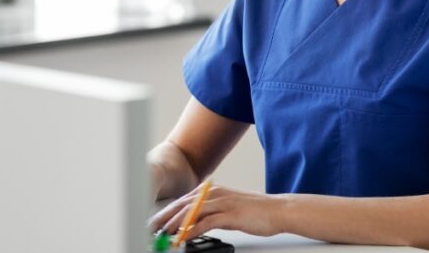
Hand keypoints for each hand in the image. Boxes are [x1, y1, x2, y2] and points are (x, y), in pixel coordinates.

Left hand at [147, 182, 286, 242]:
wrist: (277, 211)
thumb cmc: (254, 212)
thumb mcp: (227, 210)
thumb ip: (208, 214)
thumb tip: (190, 226)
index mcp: (211, 191)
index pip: (182, 201)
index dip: (166, 212)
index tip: (154, 223)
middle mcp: (214, 193)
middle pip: (182, 205)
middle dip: (164, 218)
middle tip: (151, 229)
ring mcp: (221, 203)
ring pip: (191, 212)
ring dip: (175, 224)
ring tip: (163, 234)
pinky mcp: (229, 214)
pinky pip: (206, 222)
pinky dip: (192, 230)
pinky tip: (184, 237)